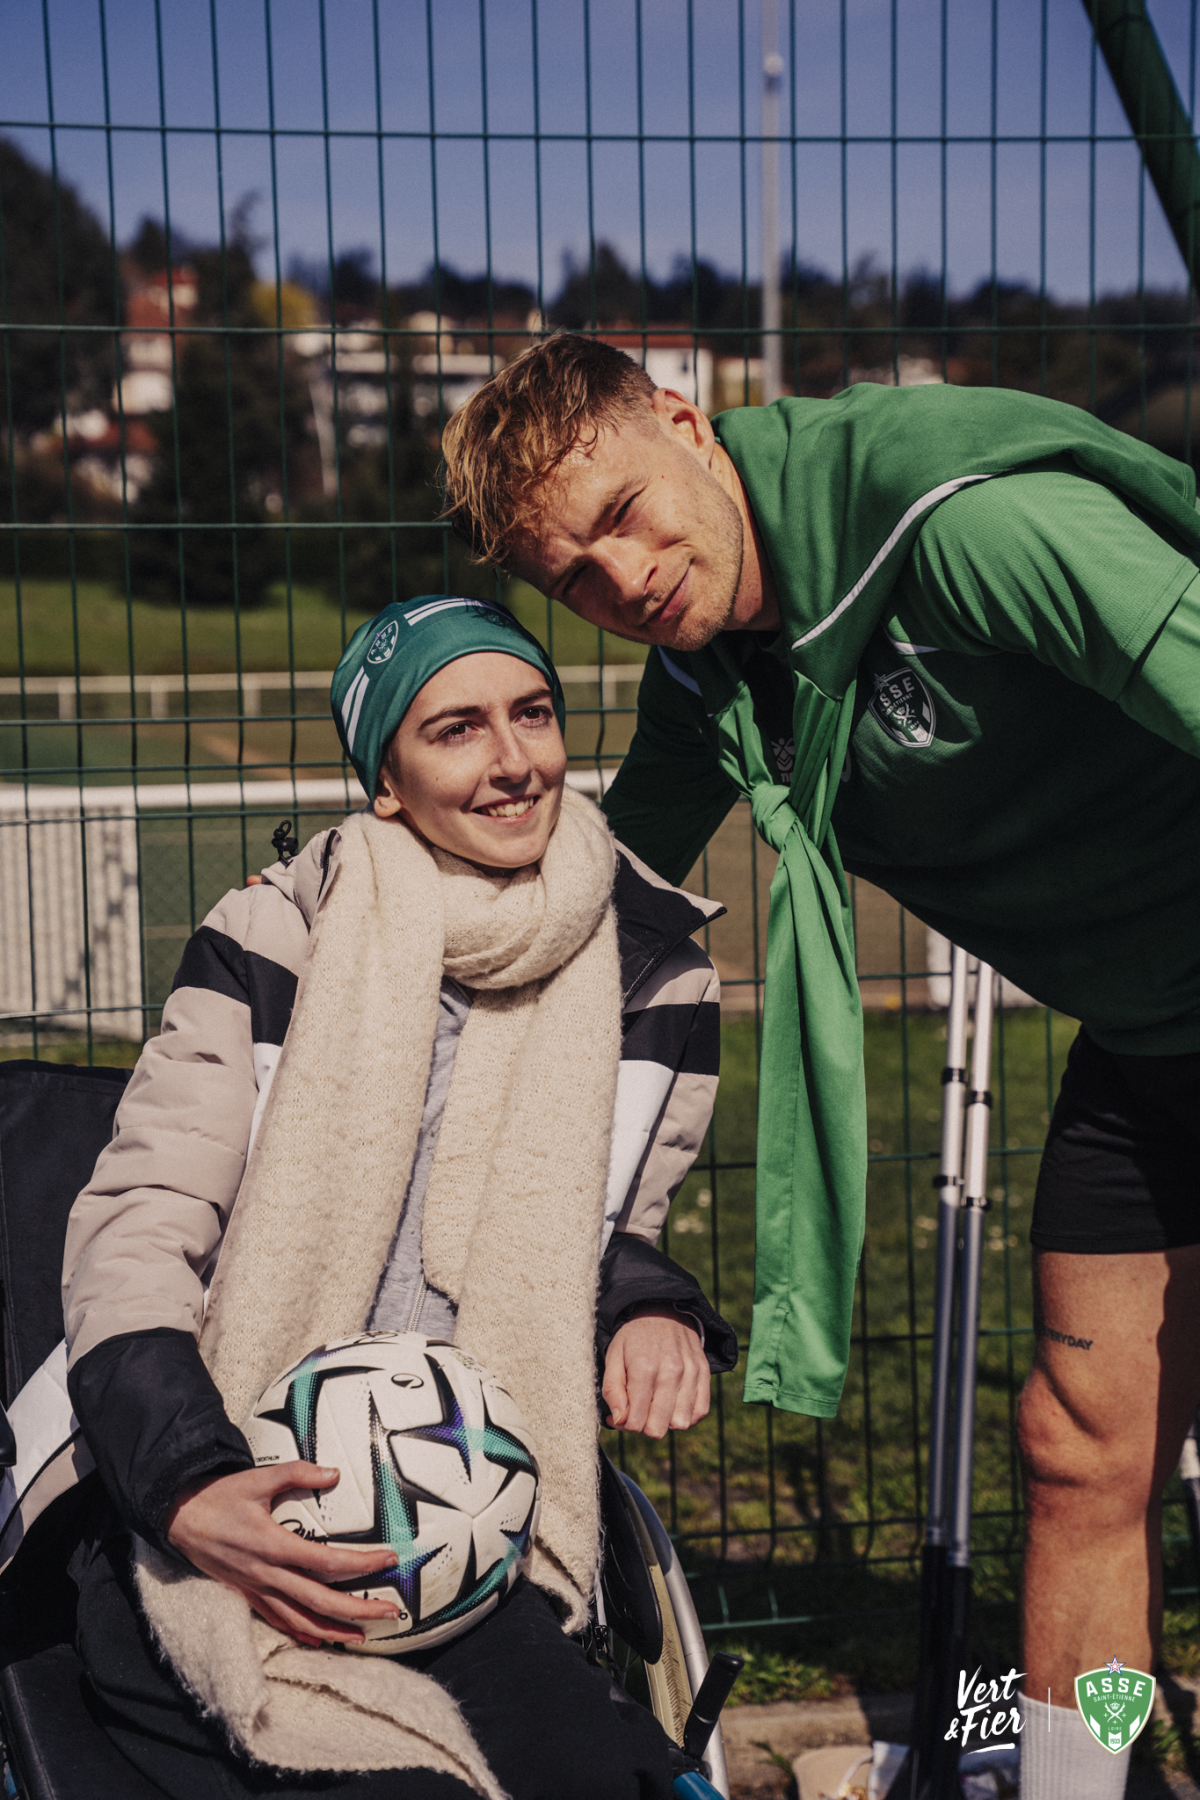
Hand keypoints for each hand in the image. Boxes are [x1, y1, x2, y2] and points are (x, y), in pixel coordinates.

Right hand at [165, 1462, 399, 1648]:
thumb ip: (297, 1473)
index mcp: (274, 1546)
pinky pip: (279, 1621)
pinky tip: (320, 1640)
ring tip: (363, 1635)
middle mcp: (267, 1575)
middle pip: (321, 1602)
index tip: (390, 1559)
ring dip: (334, 1630)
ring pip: (301, 1620)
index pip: (328, 1562)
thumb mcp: (257, 1478)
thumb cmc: (220, 1497)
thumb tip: (333, 1472)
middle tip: (391, 1612)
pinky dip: (302, 1633)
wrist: (179, 1519)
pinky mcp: (247, 1596)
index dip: (362, 1564)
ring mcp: (257, 1590)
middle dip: (359, 1610)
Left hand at [602, 1307, 709, 1437]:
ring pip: (681, 1424)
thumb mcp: (613, 1356)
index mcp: (644, 1369)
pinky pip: (700, 1411)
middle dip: (644, 1426)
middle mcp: (671, 1373)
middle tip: (639, 1410)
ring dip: (666, 1421)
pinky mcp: (704, 1373)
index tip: (621, 1414)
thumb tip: (619, 1420)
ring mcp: (691, 1373)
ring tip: (656, 1405)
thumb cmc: (634, 1337)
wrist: (663, 1310)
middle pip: (658, 1429)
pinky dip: (687, 1415)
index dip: (625, 1424)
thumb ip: (612, 1390)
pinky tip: (673, 1404)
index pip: (636, 1421)